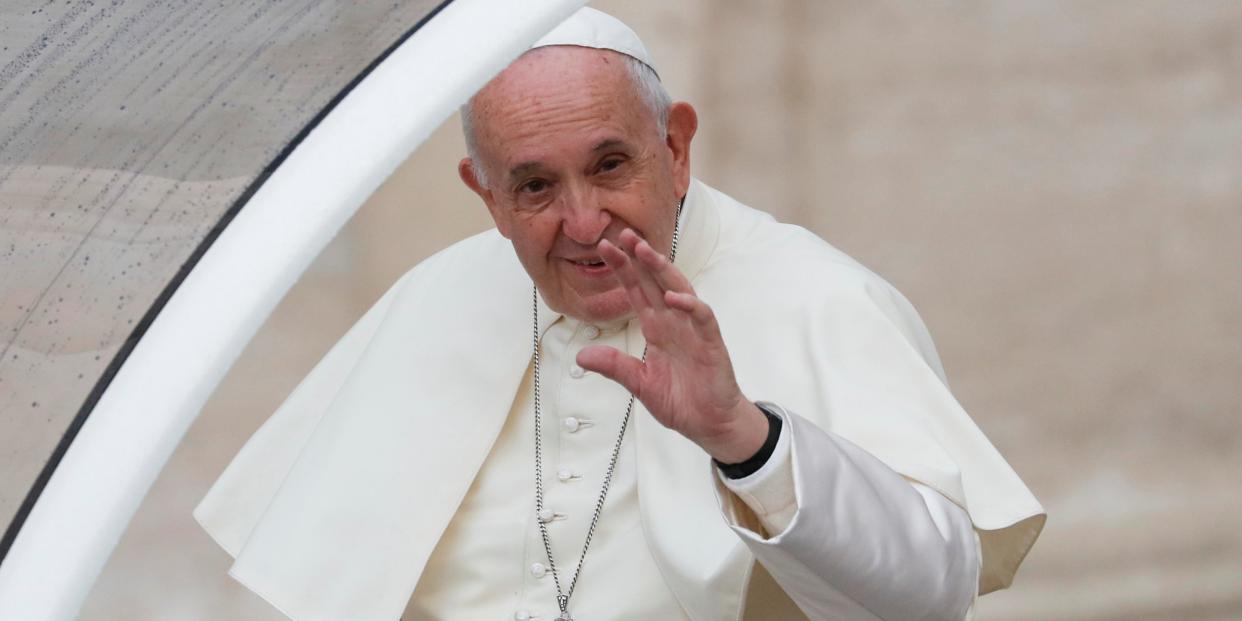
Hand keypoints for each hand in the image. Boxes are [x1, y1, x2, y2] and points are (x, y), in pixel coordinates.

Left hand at [576, 228, 768, 462]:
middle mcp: (674, 323)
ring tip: (645, 252)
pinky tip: (674, 297)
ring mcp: (694, 330)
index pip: (637, 291)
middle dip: (639, 258)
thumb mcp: (640, 384)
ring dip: (663, 271)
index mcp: (657, 328)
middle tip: (621, 234)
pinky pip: (702, 318)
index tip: (604, 248)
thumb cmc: (682, 401)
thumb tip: (582, 355)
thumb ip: (615, 366)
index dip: (623, 268)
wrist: (711, 424)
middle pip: (655, 282)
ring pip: (679, 290)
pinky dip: (690, 305)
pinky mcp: (711, 344)